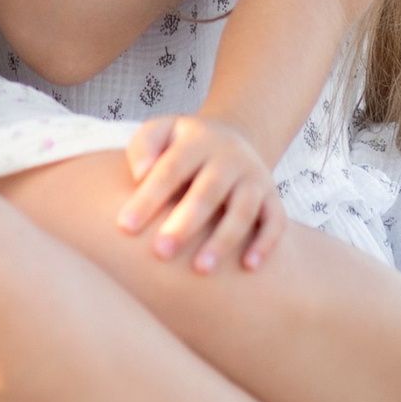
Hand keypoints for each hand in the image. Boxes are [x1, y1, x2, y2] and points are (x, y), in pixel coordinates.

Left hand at [117, 114, 284, 271]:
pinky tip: (248, 266)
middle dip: (185, 224)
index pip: (171, 169)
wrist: (231, 140)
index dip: (149, 198)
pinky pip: (275, 221)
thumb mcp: (160, 132)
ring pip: (243, 210)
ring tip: (201, 270)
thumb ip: (143, 147)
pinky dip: (265, 243)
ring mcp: (254, 177)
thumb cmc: (180, 147)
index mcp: (197, 140)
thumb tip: (139, 175)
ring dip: (223, 240)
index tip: (125, 227)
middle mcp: (230, 157)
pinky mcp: (272, 198)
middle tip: (161, 252)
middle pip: (208, 192)